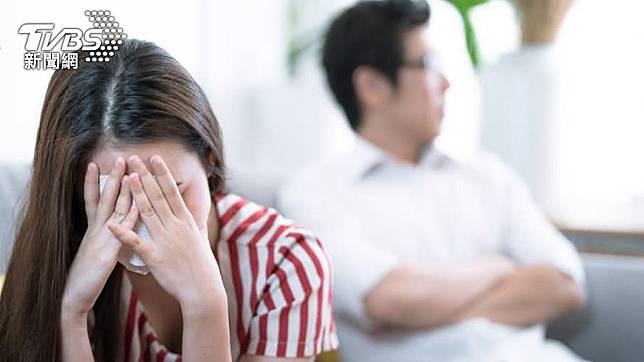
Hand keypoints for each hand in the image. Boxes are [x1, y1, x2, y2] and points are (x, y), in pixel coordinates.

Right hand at [62, 158, 137, 318]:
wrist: (74, 296)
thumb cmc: (88, 275)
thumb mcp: (96, 251)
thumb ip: (104, 237)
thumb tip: (112, 228)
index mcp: (95, 228)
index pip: (95, 199)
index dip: (95, 182)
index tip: (98, 164)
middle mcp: (97, 229)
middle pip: (106, 198)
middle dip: (113, 178)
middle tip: (121, 158)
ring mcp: (103, 238)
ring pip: (114, 209)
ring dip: (123, 191)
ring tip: (130, 172)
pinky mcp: (109, 251)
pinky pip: (123, 231)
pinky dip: (130, 218)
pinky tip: (139, 206)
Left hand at [107, 155, 225, 313]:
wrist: (203, 288)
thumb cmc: (202, 265)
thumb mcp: (200, 239)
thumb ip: (194, 224)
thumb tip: (195, 214)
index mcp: (186, 221)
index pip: (172, 192)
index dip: (162, 174)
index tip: (154, 158)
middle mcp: (175, 227)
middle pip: (158, 197)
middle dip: (145, 176)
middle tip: (133, 158)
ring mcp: (165, 241)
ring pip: (148, 213)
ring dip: (136, 194)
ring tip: (127, 177)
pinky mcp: (155, 257)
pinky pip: (137, 243)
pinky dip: (123, 233)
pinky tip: (111, 224)